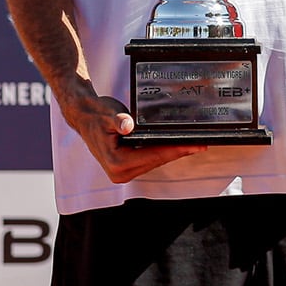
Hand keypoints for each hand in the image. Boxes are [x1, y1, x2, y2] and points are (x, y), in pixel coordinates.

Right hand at [64, 91, 205, 182]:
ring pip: (154, 162)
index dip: (174, 149)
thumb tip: (127, 125)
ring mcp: (122, 172)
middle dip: (178, 152)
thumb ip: (119, 120)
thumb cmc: (96, 114)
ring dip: (172, 153)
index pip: (153, 155)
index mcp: (116, 162)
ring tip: (193, 145)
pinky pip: (149, 160)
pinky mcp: (126, 168)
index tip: (193, 145)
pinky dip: (162, 152)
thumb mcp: (108, 113)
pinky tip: (175, 146)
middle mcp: (119, 172)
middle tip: (201, 145)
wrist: (84, 116)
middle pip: (156, 161)